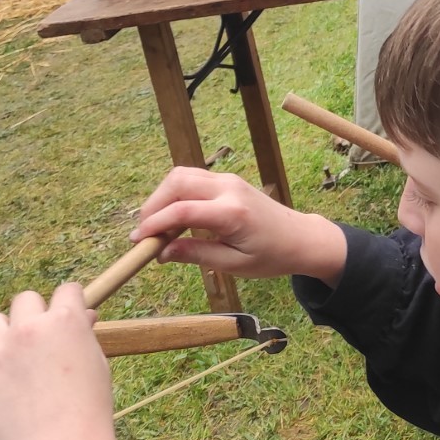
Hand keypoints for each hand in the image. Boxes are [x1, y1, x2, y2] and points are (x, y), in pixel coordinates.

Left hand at [0, 285, 125, 439]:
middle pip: (25, 299)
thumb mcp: (97, 365)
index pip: (66, 290)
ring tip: (13, 364)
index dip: (69, 304)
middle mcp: (29, 328)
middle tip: (39, 344)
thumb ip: (83, 336)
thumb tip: (81, 316)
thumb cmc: (88, 413)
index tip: (67, 320)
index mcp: (65, 320)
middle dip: (33, 317)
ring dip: (3, 337)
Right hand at [133, 167, 345, 282]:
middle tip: (144, 233)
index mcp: (232, 213)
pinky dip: (176, 193)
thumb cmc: (271, 256)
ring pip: (182, 175)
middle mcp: (229, 189)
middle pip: (177, 182)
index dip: (155, 224)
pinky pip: (193, 178)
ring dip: (162, 197)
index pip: (182, 211)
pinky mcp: (227, 180)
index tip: (139, 241)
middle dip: (153, 205)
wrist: (300, 237)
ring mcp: (229, 180)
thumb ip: (196, 254)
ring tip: (156, 226)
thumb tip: (161, 253)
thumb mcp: (233, 264)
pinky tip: (173, 216)